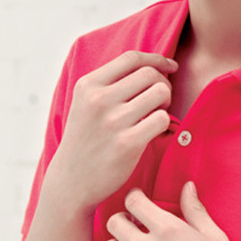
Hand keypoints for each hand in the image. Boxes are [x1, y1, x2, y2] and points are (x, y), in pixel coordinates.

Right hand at [44, 50, 176, 212]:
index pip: (131, 58)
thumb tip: (150, 65)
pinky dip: (164, 124)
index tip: (170, 67)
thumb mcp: (84, 104)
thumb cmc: (84, 141)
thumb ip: (108, 84)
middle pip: (150, 74)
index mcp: (88, 85)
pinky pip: (162, 119)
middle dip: (163, 84)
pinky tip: (154, 132)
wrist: (70, 182)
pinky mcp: (127, 143)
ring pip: (160, 93)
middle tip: (159, 101)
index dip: (157, 59)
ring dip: (166, 103)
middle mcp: (98, 99)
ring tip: (156, 115)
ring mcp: (112, 121)